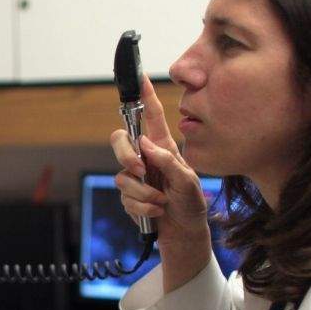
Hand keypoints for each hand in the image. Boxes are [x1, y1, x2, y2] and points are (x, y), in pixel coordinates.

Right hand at [110, 76, 209, 245]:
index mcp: (162, 147)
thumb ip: (168, 162)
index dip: (145, 95)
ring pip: (122, 176)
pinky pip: (125, 197)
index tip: (140, 76)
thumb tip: (145, 144)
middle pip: (120, 140)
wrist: (184, 233)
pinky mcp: (129, 196)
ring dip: (143, 193)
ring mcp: (135, 177)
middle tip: (141, 170)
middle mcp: (146, 158)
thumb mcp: (188, 181)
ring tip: (161, 201)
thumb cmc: (191, 204)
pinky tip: (156, 211)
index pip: (150, 116)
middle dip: (126, 155)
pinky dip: (142, 207)